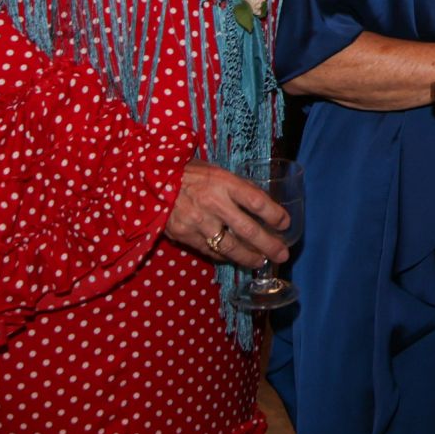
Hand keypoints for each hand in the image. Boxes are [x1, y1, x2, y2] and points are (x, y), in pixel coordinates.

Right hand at [165, 160, 290, 267]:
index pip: (256, 201)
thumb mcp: (216, 171)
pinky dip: (225, 256)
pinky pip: (211, 251)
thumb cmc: (188, 173)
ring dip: (249, 257)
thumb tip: (262, 201)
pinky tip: (235, 258)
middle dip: (269, 245)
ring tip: (261, 262)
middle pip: (248, 230)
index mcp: (223, 183)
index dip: (274, 214)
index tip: (285, 223)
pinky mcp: (185, 236)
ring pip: (230, 247)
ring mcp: (198, 222)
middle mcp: (213, 203)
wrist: (150, 182)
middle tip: (282, 255)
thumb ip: (237, 186)